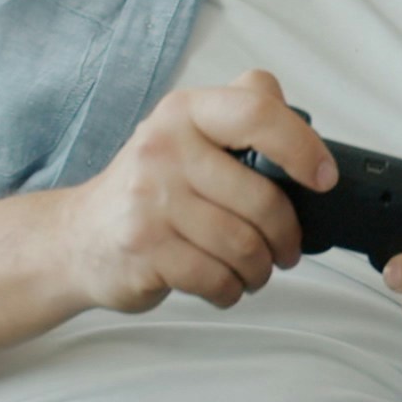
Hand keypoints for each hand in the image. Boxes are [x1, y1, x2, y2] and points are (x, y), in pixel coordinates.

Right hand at [58, 69, 327, 312]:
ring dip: (260, 268)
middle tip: (286, 248)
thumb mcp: (188, 133)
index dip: (302, 148)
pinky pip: (215, 277)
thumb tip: (305, 125)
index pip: (256, 112)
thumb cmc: (150, 188)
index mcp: (185, 112)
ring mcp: (150, 200)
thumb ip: (242, 115)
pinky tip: (224, 284)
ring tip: (254, 269)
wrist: (78, 237)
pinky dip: (231, 289)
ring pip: (242, 245)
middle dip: (286, 236)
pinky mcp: (144, 248)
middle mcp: (164, 148)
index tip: (323, 179)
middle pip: (261, 199)